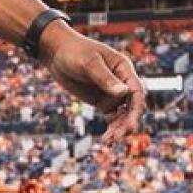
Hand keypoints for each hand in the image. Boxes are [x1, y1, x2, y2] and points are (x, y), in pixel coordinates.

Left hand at [41, 26, 145, 140]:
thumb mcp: (88, 64)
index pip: (136, 91)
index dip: (136, 108)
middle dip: (128, 122)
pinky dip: (111, 127)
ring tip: (109, 141)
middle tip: (119, 136)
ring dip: (119, 128)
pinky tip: (106, 139)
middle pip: (132, 106)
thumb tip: (123, 93)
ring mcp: (112, 92)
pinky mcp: (101, 101)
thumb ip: (105, 78)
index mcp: (124, 69)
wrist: (56, 52)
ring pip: (123, 114)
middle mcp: (122, 82)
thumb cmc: (74, 52)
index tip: (131, 123)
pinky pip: (112, 117)